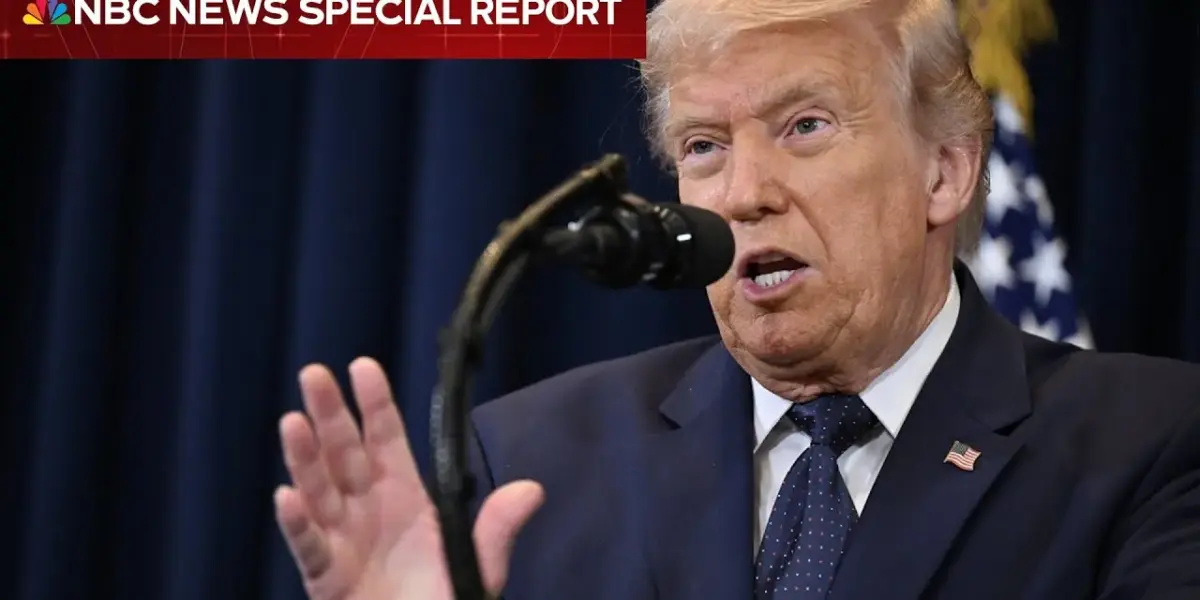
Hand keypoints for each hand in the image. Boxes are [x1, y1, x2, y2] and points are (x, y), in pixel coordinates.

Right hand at [274, 357, 544, 599]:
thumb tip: (532, 489)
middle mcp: (367, 511)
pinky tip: (287, 496)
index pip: (386, 440)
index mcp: (404, 497)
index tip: (363, 366)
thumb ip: (496, 528)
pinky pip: (310, 549)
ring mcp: (343, 542)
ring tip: (292, 422)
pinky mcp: (326, 579)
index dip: (375, 404)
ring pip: (319, 492)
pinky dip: (298, 524)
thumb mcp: (476, 565)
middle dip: (329, 415)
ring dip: (304, 458)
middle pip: (345, 454)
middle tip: (314, 373)